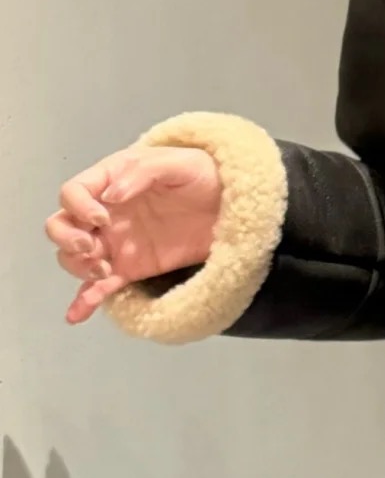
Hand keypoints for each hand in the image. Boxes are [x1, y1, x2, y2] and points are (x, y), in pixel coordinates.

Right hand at [45, 145, 222, 324]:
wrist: (231, 205)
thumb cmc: (202, 174)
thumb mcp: (177, 162)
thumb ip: (142, 172)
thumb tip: (111, 196)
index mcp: (109, 180)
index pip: (71, 193)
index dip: (78, 207)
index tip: (102, 218)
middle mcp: (104, 213)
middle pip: (61, 226)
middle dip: (67, 239)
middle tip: (92, 248)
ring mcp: (115, 242)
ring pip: (74, 257)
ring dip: (78, 267)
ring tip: (103, 272)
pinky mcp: (130, 268)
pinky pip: (100, 286)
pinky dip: (86, 300)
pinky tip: (77, 314)